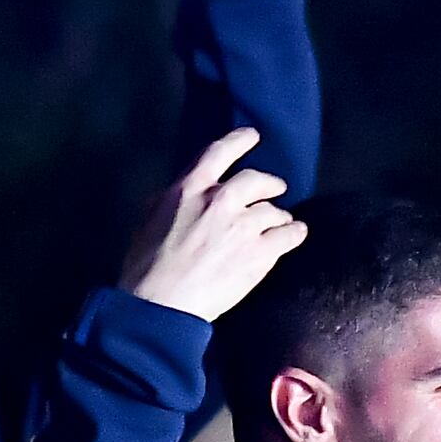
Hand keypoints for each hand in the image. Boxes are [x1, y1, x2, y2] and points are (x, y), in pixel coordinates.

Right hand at [119, 127, 306, 320]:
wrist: (161, 304)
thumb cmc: (145, 266)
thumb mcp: (149, 220)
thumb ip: (172, 201)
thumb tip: (184, 194)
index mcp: (190, 188)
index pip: (220, 152)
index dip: (240, 140)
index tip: (253, 136)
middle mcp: (220, 200)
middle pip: (257, 180)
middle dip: (269, 184)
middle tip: (276, 190)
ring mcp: (243, 226)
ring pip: (274, 210)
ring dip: (278, 216)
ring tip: (280, 224)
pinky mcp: (259, 253)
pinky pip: (289, 235)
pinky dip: (293, 233)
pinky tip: (295, 235)